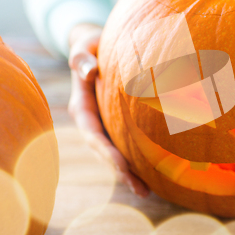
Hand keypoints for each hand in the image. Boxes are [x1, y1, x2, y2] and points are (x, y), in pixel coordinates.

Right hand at [68, 23, 148, 197]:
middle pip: (104, 150)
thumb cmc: (92, 44)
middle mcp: (91, 119)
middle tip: (141, 189)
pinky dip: (135, 157)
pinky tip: (153, 170)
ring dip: (129, 171)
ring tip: (148, 190)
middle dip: (121, 171)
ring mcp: (103, 122)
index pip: (93, 133)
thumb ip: (82, 57)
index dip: (106, 151)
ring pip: (114, 150)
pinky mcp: (115, 120)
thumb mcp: (85, 46)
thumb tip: (86, 70)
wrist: (95, 45)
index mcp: (82, 105)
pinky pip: (124, 141)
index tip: (122, 166)